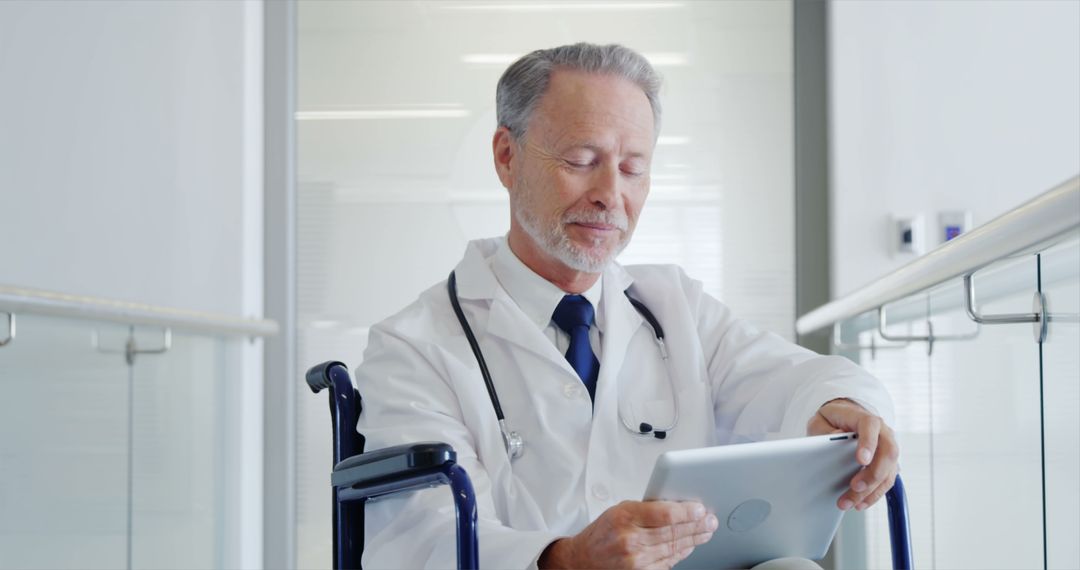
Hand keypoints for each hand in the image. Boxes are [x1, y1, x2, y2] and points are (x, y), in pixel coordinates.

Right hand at [538, 500, 717, 568]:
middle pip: (673, 531)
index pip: (665, 514)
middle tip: (710, 520)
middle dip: (697, 525)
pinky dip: (681, 554)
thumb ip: (647, 508)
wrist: (583, 560)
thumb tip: (678, 507)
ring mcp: (636, 561)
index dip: (687, 512)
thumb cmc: (602, 533)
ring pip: (674, 547)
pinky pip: (668, 563)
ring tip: (705, 531)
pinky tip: (689, 546)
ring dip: (693, 539)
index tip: (700, 509)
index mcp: (625, 517)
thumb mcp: (620, 510)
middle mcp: (631, 540)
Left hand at [807, 398, 898, 511]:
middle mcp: (882, 432)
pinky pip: (886, 481)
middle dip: (873, 474)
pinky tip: (860, 503)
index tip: (861, 460)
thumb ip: (826, 430)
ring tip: (851, 502)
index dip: (868, 443)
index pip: (871, 426)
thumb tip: (838, 437)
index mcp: (864, 418)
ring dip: (871, 490)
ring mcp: (888, 448)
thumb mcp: (820, 420)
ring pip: (889, 471)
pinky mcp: (888, 464)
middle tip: (855, 487)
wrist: (844, 419)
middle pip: (888, 453)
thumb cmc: (832, 420)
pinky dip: (874, 495)